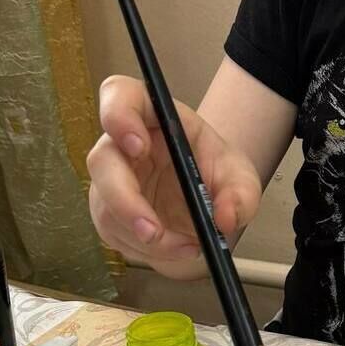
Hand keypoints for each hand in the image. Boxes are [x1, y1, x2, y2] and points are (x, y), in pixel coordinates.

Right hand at [87, 75, 262, 279]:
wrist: (209, 200)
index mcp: (155, 117)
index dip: (119, 116)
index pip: (121, 95)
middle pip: (103, 161)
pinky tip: (177, 249)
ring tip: (187, 246)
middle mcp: (124, 145)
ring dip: (144, 236)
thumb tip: (225, 219)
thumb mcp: (241, 178)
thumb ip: (241, 195)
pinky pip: (116, 234)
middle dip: (124, 200)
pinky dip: (147, 250)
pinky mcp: (110, 212)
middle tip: (153, 230)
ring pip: (106, 207)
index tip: (138, 145)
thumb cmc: (217, 172)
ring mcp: (112, 179)